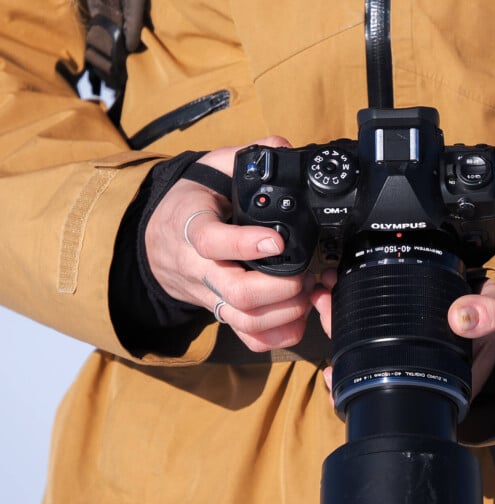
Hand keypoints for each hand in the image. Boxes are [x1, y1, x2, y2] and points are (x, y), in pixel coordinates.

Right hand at [145, 136, 323, 351]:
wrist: (160, 241)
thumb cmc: (193, 203)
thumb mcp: (211, 169)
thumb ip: (245, 156)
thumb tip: (282, 147)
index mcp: (191, 226)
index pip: (211, 241)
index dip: (246, 245)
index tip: (278, 242)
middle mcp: (199, 268)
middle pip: (237, 292)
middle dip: (280, 288)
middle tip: (306, 274)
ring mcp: (211, 295)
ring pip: (245, 320)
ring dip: (285, 312)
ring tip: (307, 292)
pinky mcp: (223, 313)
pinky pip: (249, 338)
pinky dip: (279, 334)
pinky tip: (299, 316)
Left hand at [314, 276, 494, 401]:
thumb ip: (487, 314)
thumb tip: (462, 319)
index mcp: (442, 379)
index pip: (393, 396)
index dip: (359, 389)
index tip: (333, 371)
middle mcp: (423, 368)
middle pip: (372, 368)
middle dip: (341, 343)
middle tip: (325, 311)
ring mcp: (414, 348)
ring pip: (367, 344)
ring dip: (342, 322)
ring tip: (326, 297)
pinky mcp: (408, 327)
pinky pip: (372, 325)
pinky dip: (352, 311)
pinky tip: (339, 295)